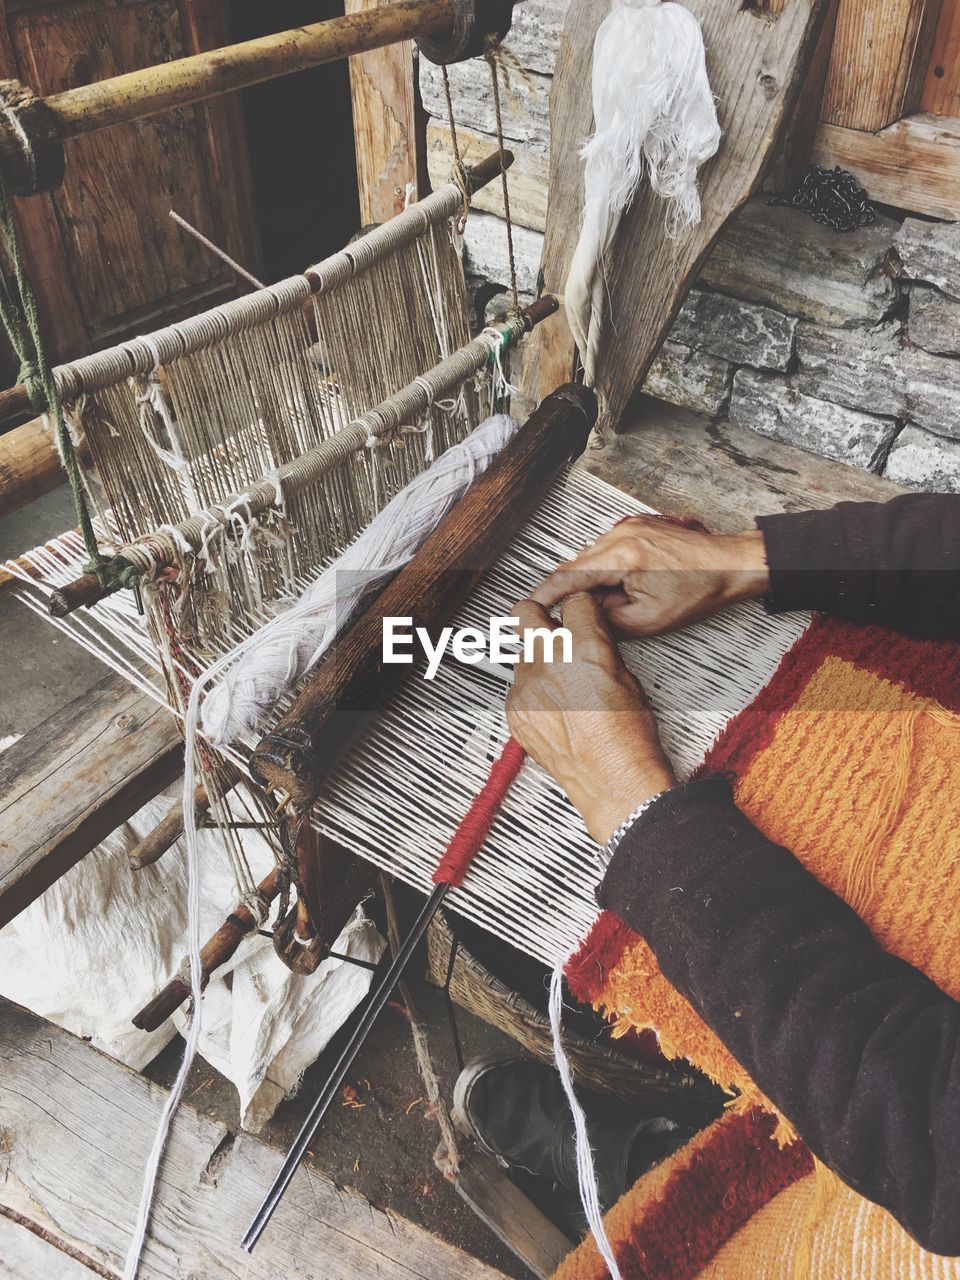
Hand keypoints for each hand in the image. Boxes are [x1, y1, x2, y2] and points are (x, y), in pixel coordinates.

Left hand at [505, 594, 675, 842]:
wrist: (612, 780)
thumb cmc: (627, 737)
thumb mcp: (628, 677)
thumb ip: (600, 648)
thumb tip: (589, 637)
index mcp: (583, 647)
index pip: (572, 601)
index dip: (579, 608)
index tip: (580, 615)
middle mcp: (549, 662)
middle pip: (524, 611)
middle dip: (538, 615)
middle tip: (549, 627)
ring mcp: (527, 688)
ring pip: (522, 654)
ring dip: (539, 661)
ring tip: (562, 685)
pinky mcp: (515, 711)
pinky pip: (517, 688)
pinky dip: (533, 692)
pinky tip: (554, 709)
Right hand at [531, 517, 769, 638]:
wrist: (732, 565)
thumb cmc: (701, 590)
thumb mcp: (650, 620)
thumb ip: (607, 621)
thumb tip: (581, 620)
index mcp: (623, 556)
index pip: (569, 576)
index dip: (545, 595)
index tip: (527, 607)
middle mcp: (622, 534)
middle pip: (577, 565)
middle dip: (569, 591)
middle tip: (563, 616)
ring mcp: (630, 526)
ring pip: (592, 557)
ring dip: (591, 581)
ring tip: (607, 604)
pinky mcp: (637, 526)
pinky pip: (608, 549)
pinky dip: (606, 569)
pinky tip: (620, 587)